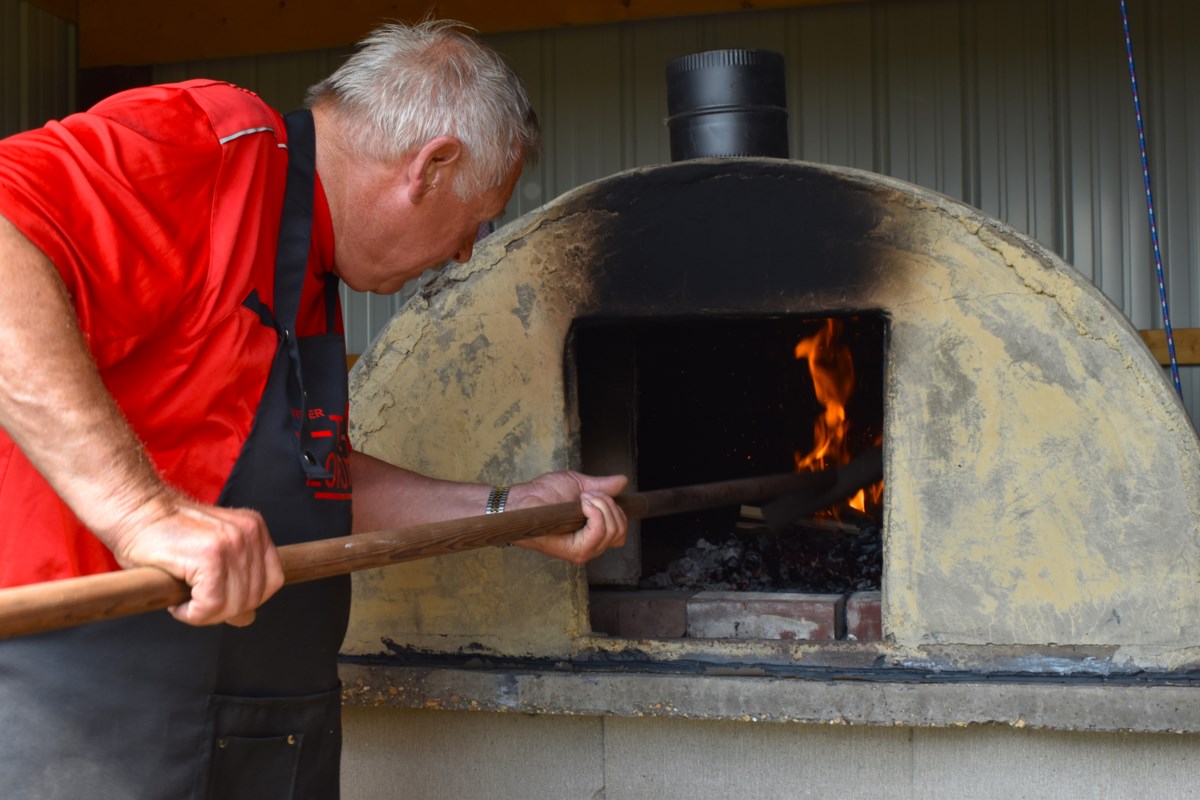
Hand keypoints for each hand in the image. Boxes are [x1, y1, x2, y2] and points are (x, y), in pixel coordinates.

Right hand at [106, 491, 284, 626]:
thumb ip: (234, 582)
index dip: (245, 600)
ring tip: (185, 599)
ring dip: (204, 613)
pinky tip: (178, 603)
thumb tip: (247, 618)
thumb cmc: (164, 534)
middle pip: (254, 597)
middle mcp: (249, 534)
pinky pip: (211, 605)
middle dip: (222, 611)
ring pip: (233, 605)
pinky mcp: (210, 556)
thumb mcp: (211, 555)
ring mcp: (232, 543)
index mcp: (255, 530)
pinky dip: (191, 613)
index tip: (220, 599)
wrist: (134, 511)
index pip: (272, 581)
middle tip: (195, 602)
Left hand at [507, 471, 627, 563]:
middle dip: (609, 505)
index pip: (621, 533)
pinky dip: (596, 513)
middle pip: (620, 531)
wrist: (524, 499)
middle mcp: (590, 546)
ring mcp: (583, 551)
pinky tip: (582, 505)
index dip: (617, 512)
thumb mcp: (581, 485)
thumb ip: (603, 487)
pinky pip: (599, 532)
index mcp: (592, 534)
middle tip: (587, 495)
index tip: (599, 495)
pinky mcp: (575, 552)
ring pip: (612, 530)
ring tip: (582, 499)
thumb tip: (623, 481)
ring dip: (601, 506)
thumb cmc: (544, 494)